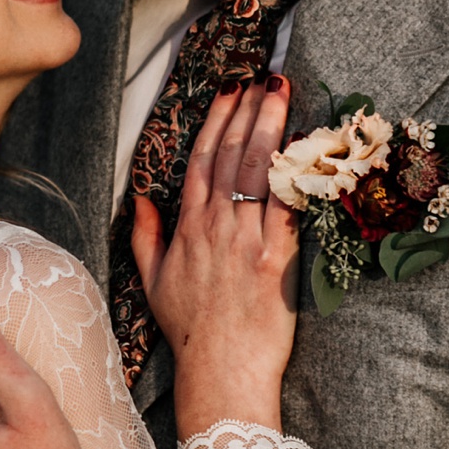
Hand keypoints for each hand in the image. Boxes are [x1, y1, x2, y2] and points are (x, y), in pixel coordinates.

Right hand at [130, 77, 300, 435]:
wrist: (220, 372)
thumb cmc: (191, 332)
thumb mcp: (152, 282)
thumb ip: (145, 236)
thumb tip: (140, 198)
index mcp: (188, 229)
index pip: (204, 160)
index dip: (219, 120)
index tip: (231, 89)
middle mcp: (216, 227)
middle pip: (233, 155)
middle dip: (250, 110)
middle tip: (265, 76)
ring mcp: (247, 241)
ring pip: (259, 171)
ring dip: (274, 126)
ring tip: (284, 92)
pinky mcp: (276, 260)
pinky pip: (288, 207)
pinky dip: (296, 173)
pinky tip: (307, 145)